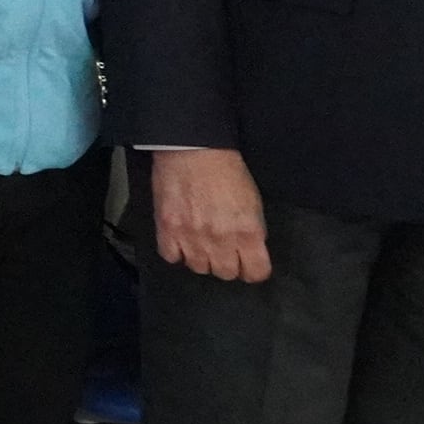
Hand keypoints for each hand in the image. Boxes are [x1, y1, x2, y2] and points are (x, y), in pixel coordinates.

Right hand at [152, 147, 270, 283]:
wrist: (193, 149)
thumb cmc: (226, 170)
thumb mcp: (254, 202)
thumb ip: (252, 231)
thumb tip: (248, 250)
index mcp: (248, 232)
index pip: (256, 272)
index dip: (253, 269)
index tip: (249, 263)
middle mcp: (221, 240)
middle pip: (226, 274)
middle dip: (227, 263)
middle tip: (223, 249)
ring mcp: (192, 236)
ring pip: (199, 268)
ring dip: (201, 257)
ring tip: (200, 242)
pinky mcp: (167, 229)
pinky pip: (171, 257)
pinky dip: (176, 251)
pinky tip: (180, 240)